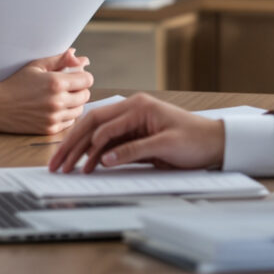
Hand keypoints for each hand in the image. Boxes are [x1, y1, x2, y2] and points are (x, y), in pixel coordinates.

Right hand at [0, 48, 92, 135]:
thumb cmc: (15, 83)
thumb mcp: (36, 66)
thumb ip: (60, 60)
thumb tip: (80, 58)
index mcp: (56, 83)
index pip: (88, 80)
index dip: (83, 76)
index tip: (75, 76)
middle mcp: (57, 101)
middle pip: (86, 95)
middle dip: (79, 89)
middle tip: (67, 87)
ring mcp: (54, 117)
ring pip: (79, 110)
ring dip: (74, 103)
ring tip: (59, 98)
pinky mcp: (50, 129)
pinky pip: (69, 122)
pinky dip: (66, 116)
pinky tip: (53, 109)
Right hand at [48, 93, 224, 173]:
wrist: (215, 144)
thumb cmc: (196, 140)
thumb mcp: (166, 146)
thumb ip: (134, 150)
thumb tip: (106, 158)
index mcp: (138, 107)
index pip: (103, 124)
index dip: (88, 144)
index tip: (76, 163)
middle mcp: (132, 111)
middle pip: (93, 125)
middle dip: (73, 145)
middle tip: (57, 163)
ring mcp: (132, 123)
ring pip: (97, 135)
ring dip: (80, 150)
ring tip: (64, 166)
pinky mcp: (134, 136)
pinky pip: (108, 143)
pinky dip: (94, 155)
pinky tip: (84, 166)